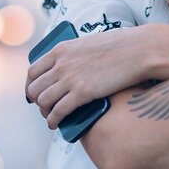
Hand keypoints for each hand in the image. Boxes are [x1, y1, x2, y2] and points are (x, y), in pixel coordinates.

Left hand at [25, 25, 154, 128]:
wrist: (137, 50)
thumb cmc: (120, 46)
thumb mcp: (88, 44)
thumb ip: (75, 54)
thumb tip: (71, 67)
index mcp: (61, 49)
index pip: (33, 70)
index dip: (31, 85)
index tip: (34, 93)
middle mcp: (61, 64)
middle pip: (35, 88)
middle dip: (37, 101)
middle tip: (44, 108)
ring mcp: (70, 78)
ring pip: (43, 101)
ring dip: (45, 112)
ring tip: (51, 118)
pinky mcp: (82, 93)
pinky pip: (58, 111)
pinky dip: (54, 120)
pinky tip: (56, 125)